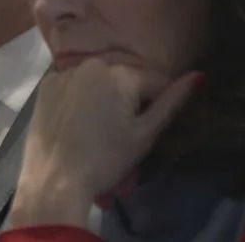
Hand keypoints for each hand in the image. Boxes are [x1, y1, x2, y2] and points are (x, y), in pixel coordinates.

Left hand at [9, 58, 200, 227]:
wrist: (54, 181)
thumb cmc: (106, 160)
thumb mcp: (145, 134)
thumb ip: (172, 103)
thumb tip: (198, 75)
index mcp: (121, 74)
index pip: (157, 82)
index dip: (158, 105)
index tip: (145, 128)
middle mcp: (92, 64)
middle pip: (126, 77)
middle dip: (131, 98)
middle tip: (120, 131)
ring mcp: (65, 73)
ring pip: (99, 79)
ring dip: (105, 95)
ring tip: (98, 128)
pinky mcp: (46, 86)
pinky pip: (74, 84)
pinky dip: (80, 96)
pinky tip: (77, 121)